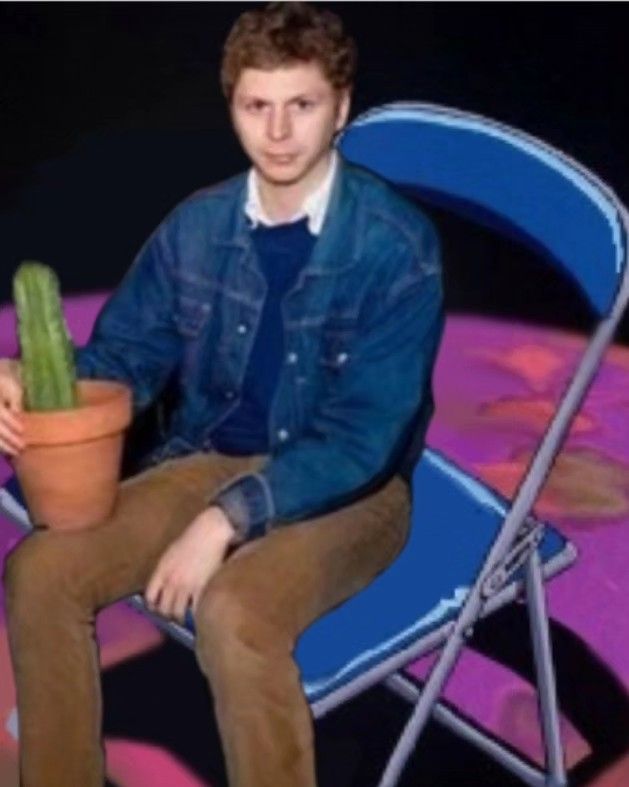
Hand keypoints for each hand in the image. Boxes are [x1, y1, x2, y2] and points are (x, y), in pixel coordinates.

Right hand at [0, 359, 24, 456]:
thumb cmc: (6, 385)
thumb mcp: (13, 390)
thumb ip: (15, 402)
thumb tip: (18, 415)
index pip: (0, 412)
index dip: (11, 421)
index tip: (22, 430)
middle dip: (8, 438)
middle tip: (22, 446)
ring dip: (3, 445)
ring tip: (15, 452)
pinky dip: (1, 445)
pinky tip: (7, 451)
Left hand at [144, 506, 238, 624]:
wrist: (209, 532)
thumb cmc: (191, 538)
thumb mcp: (171, 553)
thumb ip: (165, 570)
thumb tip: (164, 585)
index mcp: (161, 570)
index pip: (150, 596)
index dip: (152, 605)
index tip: (157, 608)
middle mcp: (170, 581)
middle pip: (163, 608)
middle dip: (167, 614)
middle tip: (172, 616)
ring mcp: (185, 586)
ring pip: (177, 612)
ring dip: (180, 617)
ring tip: (184, 618)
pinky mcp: (201, 588)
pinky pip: (194, 609)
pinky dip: (195, 614)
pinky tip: (197, 613)